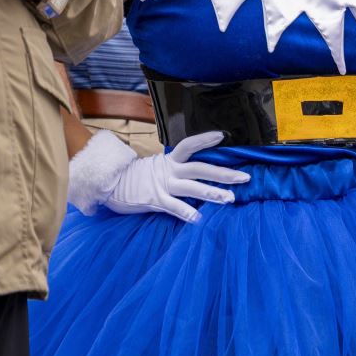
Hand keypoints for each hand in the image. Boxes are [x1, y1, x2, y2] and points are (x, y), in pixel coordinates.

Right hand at [105, 131, 252, 221]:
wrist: (111, 185)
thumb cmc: (137, 178)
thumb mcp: (157, 168)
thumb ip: (175, 170)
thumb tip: (197, 174)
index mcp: (170, 161)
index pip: (189, 145)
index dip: (204, 140)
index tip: (223, 136)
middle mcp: (169, 171)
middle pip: (200, 168)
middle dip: (223, 173)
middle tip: (245, 178)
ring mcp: (163, 185)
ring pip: (192, 187)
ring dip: (212, 193)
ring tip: (230, 199)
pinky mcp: (155, 200)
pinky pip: (175, 207)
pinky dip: (187, 212)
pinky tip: (200, 219)